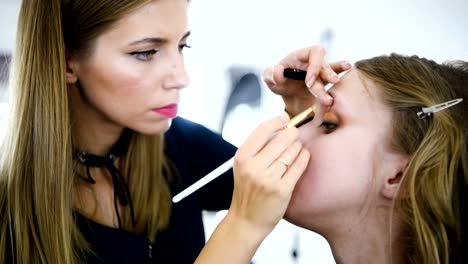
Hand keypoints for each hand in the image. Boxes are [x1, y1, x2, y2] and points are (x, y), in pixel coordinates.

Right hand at [227, 115, 309, 235]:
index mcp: (242, 158)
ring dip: (298, 146)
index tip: (284, 118)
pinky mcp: (282, 190)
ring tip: (298, 147)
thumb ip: (257, 148)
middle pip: (280, 139)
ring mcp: (268, 179)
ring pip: (291, 152)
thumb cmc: (248, 190)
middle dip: (291, 133)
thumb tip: (280, 127)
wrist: (246, 220)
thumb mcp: (243, 167)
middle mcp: (253, 167)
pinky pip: (298, 166)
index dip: (276, 121)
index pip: (261, 130)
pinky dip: (304, 157)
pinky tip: (304, 155)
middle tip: (295, 133)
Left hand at [263, 45, 351, 115]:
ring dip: (333, 77)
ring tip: (337, 82)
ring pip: (329, 72)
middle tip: (332, 81)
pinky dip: (342, 69)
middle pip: (324, 62)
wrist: (287, 94)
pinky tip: (348, 68)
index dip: (315, 66)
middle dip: (326, 72)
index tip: (309, 82)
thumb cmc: (278, 82)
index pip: (314, 52)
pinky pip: (336, 72)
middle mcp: (312, 61)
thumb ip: (271, 74)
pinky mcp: (325, 80)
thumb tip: (278, 69)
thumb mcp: (269, 79)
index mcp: (300, 55)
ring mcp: (320, 70)